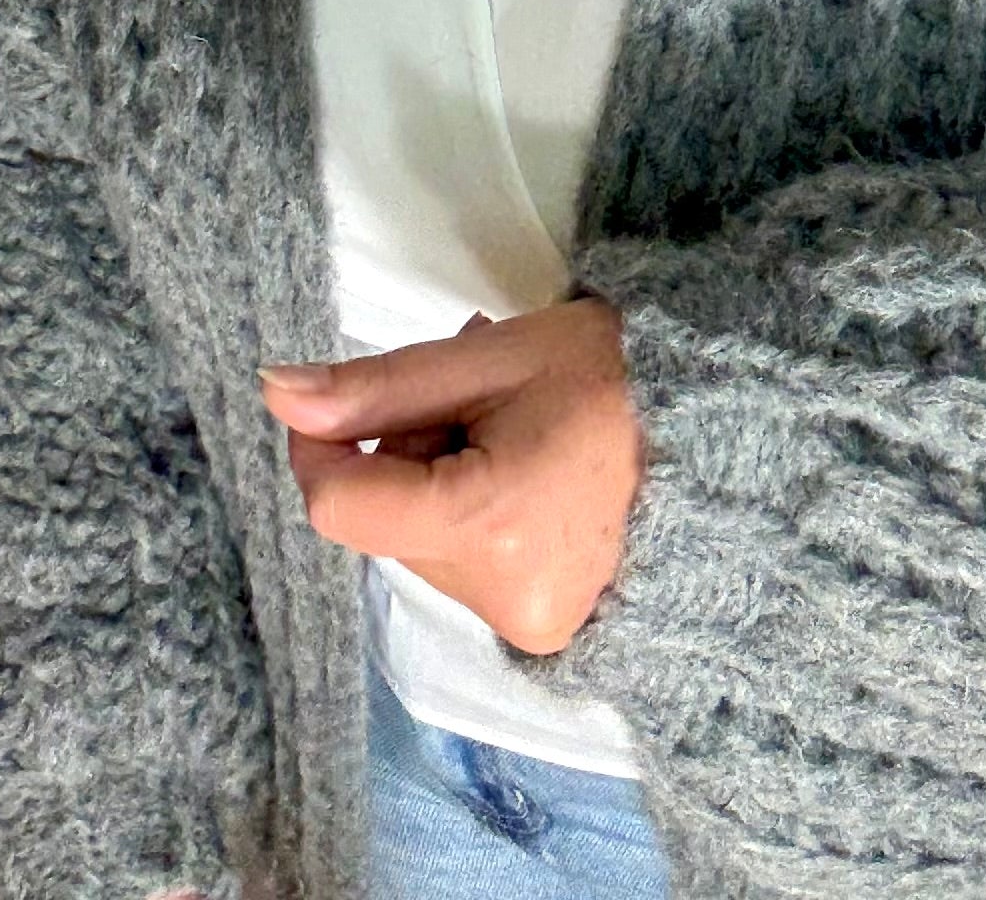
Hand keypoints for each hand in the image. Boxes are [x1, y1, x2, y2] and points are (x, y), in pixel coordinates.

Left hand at [257, 298, 644, 653]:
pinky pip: (463, 569)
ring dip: (438, 483)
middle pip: (388, 522)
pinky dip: (473, 518)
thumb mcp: (483, 355)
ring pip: (423, 545)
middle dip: (405, 455)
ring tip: (509, 427)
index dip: (321, 446)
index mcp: (487, 522)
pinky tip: (524, 473)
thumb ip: (374, 386)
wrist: (711, 416)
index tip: (344, 397)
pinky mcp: (541, 630)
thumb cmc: (602, 370)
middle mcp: (501, 597)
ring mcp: (526, 622)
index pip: (341, 507)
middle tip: (472, 396)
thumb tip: (274, 392)